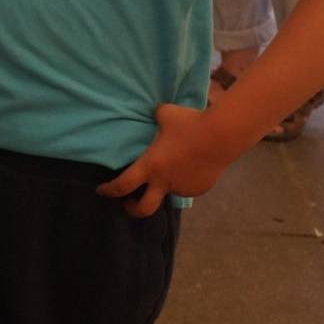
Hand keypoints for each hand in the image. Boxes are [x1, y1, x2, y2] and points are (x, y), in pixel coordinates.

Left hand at [96, 103, 229, 218]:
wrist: (220, 136)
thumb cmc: (190, 123)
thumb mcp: (167, 114)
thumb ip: (157, 116)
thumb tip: (156, 114)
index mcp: (150, 166)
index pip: (122, 185)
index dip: (109, 190)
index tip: (102, 191)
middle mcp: (164, 182)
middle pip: (143, 209)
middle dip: (133, 210)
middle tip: (129, 203)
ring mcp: (182, 188)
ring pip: (169, 191)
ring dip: (166, 185)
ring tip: (175, 166)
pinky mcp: (199, 189)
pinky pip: (188, 187)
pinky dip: (186, 180)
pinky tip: (193, 164)